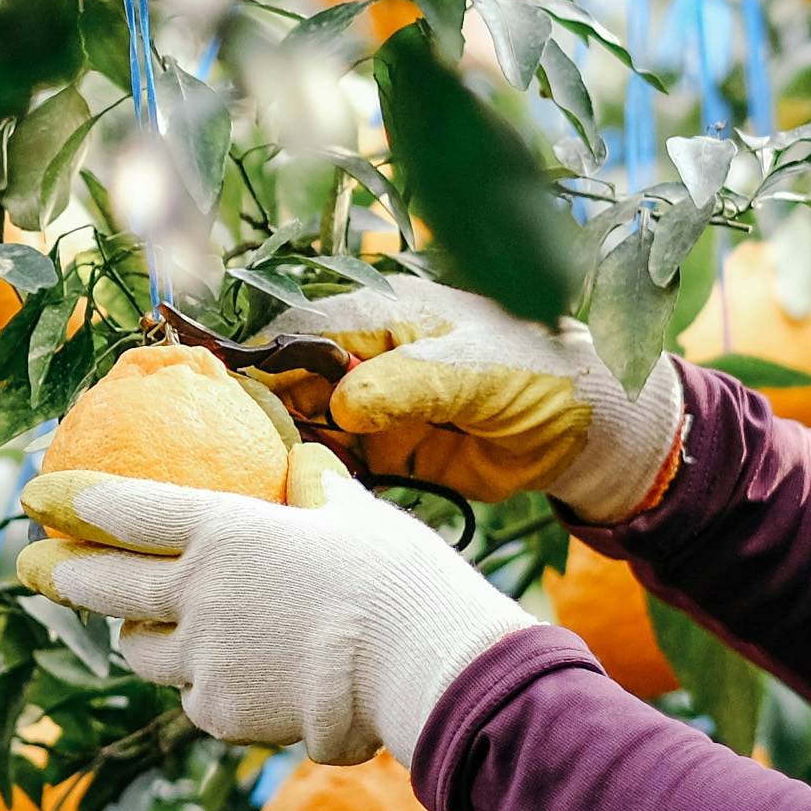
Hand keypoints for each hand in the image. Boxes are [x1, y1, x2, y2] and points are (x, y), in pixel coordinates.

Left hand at [17, 448, 535, 762]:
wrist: (417, 669)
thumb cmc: (397, 579)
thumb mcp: (358, 514)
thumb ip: (318, 489)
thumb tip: (305, 465)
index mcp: (223, 530)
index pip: (124, 509)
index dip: (73, 501)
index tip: (37, 497)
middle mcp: (197, 592)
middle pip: (103, 584)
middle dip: (58, 574)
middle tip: (31, 567)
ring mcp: (202, 657)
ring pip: (141, 651)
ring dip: (138, 637)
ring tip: (144, 631)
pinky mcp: (221, 712)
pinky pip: (196, 697)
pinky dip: (208, 686)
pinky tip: (242, 682)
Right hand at [254, 276, 682, 517]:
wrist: (589, 427)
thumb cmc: (537, 370)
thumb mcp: (470, 370)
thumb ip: (403, 385)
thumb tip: (340, 405)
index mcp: (383, 314)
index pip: (299, 330)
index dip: (258, 360)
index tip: (222, 397)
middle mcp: (368, 356)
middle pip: (291, 379)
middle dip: (263, 413)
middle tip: (237, 454)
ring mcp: (376, 405)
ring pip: (307, 423)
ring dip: (287, 449)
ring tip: (263, 479)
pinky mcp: (390, 448)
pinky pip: (339, 462)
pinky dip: (321, 476)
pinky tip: (302, 495)